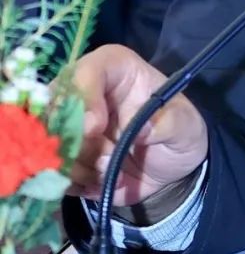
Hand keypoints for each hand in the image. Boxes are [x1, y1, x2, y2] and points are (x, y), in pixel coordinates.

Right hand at [67, 44, 208, 206]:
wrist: (173, 167)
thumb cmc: (179, 130)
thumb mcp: (185, 124)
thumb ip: (167, 122)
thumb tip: (141, 129)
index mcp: (116, 70)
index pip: (85, 72)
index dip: (83, 98)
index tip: (95, 128)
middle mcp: (85, 94)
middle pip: (55, 111)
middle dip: (78, 143)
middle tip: (106, 161)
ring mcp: (71, 126)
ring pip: (50, 144)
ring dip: (78, 167)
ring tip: (111, 172)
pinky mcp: (66, 156)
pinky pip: (53, 171)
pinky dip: (74, 183)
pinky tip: (101, 183)